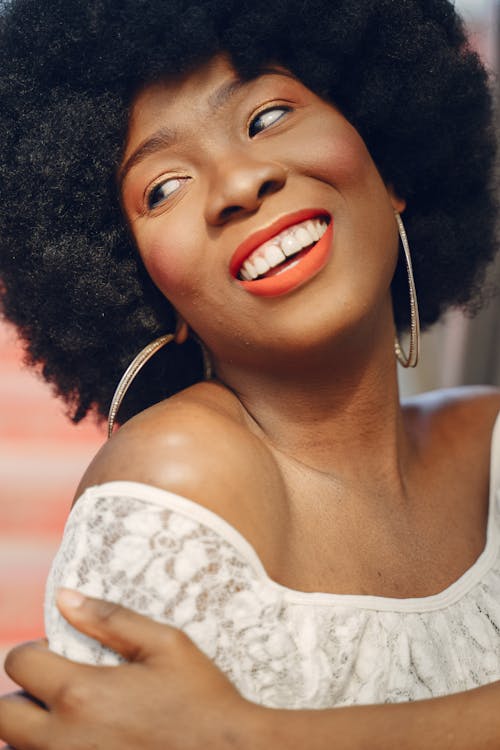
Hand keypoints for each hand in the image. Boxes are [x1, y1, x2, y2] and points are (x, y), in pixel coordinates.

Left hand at [0, 590, 253, 749]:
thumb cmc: (201, 698)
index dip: (33, 652)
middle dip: (21, 694)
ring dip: (32, 729)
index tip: (55, 654)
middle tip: (55, 689)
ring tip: (71, 718)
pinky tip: (83, 740)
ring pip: (17, 748)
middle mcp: (64, 739)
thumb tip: (64, 597)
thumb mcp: (165, 644)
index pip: (18, 664)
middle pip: (3, 715)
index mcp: (82, 693)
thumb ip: (111, 619)